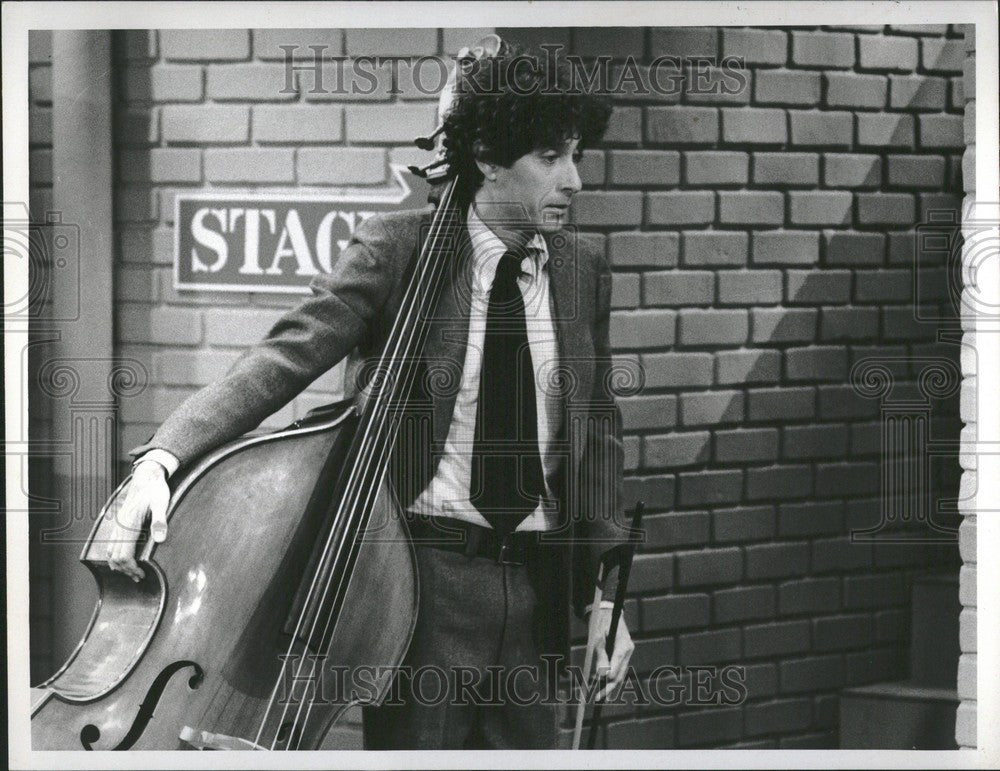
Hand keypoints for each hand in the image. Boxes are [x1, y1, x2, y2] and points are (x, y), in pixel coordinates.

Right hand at [106, 460, 170, 581]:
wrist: (147, 475)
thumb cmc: (156, 489)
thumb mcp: (162, 503)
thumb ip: (160, 521)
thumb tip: (160, 540)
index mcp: (130, 524)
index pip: (124, 555)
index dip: (132, 568)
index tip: (142, 574)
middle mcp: (120, 525)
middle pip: (115, 556)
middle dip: (125, 570)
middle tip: (139, 577)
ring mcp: (118, 524)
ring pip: (110, 551)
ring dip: (119, 564)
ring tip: (132, 572)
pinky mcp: (119, 522)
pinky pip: (111, 543)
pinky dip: (115, 555)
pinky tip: (124, 559)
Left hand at [589, 606, 634, 701]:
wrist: (608, 613)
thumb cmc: (602, 623)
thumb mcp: (598, 637)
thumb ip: (601, 655)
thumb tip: (602, 675)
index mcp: (624, 644)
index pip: (618, 664)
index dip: (610, 675)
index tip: (602, 683)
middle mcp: (628, 651)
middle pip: (620, 673)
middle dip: (609, 686)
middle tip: (598, 697)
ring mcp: (627, 654)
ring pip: (620, 674)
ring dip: (609, 685)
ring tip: (599, 696)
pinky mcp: (623, 656)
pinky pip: (618, 670)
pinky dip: (610, 678)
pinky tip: (602, 687)